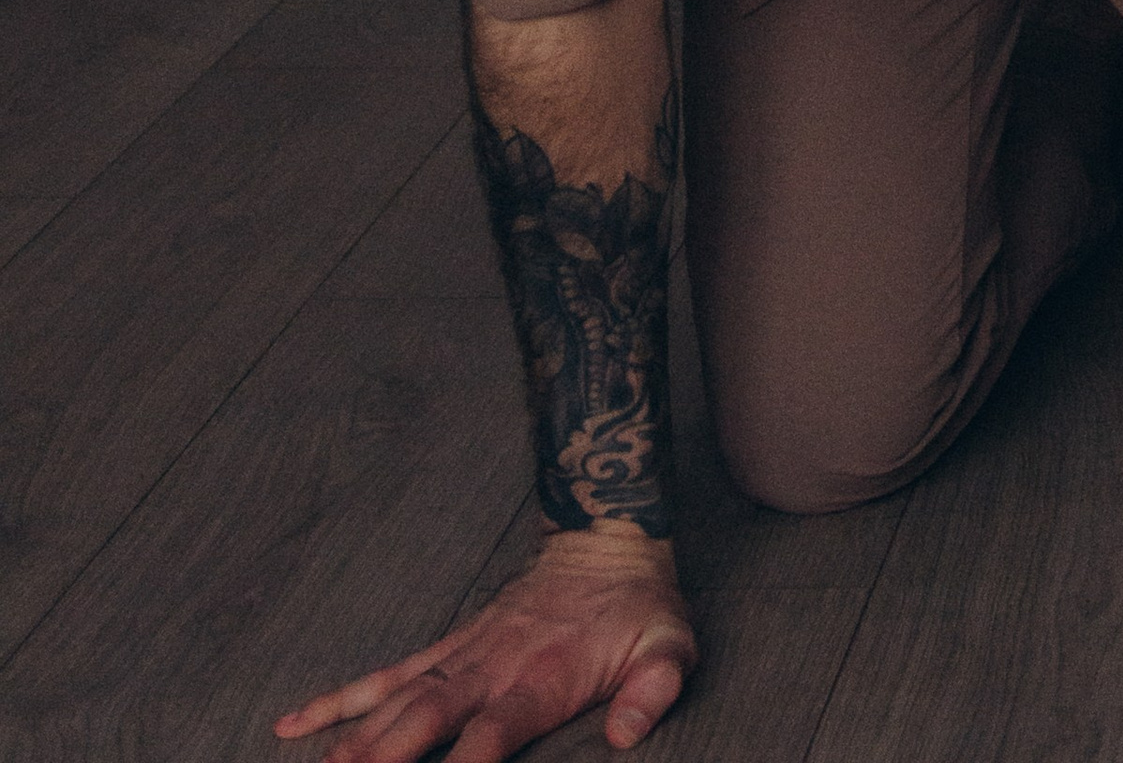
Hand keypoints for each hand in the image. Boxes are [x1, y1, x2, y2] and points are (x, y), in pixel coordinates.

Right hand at [274, 529, 694, 759]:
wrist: (608, 538)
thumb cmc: (640, 607)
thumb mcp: (670, 646)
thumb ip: (653, 691)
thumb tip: (629, 737)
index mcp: (541, 679)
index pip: (492, 734)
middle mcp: (490, 668)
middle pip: (425, 720)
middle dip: (383, 761)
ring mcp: (463, 656)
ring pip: (396, 702)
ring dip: (353, 740)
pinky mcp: (449, 647)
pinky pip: (387, 675)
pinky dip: (340, 700)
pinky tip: (296, 724)